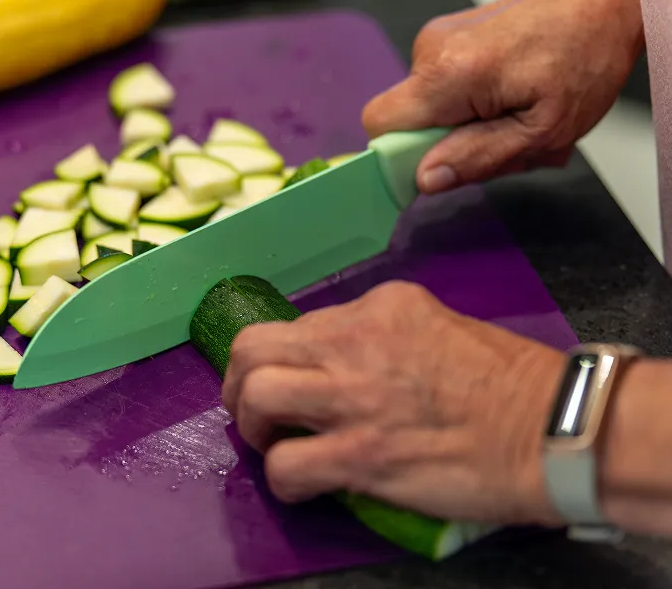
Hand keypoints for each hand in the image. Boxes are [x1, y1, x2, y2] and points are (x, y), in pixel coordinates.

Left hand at [222, 281, 567, 525]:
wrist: (553, 428)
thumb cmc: (510, 383)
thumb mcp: (438, 327)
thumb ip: (382, 338)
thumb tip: (343, 364)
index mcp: (377, 308)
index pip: (298, 324)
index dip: (284, 358)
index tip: (291, 380)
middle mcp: (354, 341)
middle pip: (252, 346)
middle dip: (240, 382)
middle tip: (255, 410)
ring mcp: (353, 397)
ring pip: (255, 396)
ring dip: (252, 427)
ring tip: (273, 443)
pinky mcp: (359, 454)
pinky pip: (284, 467)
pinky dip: (284, 480)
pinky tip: (305, 484)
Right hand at [362, 0, 644, 192]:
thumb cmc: (585, 56)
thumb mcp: (542, 131)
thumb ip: (478, 158)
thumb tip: (425, 179)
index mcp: (449, 74)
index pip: (380, 125)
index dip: (400, 156)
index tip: (443, 164)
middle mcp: (432, 50)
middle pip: (407, 123)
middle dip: (447, 145)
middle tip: (500, 140)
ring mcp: (437, 39)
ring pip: (427, 109)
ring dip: (465, 126)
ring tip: (513, 116)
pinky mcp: (448, 38)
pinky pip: (441, 90)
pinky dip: (472, 104)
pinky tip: (509, 97)